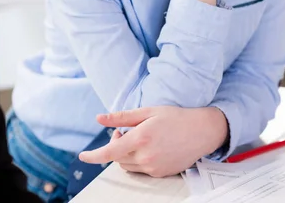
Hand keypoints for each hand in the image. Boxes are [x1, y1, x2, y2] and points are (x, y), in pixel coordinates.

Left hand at [79, 106, 228, 177]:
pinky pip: (140, 170)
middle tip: (124, 132)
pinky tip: (150, 147)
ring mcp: (153, 167)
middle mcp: (146, 156)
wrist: (201, 132)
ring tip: (138, 138)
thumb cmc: (175, 117)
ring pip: (127, 165)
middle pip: (117, 158)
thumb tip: (100, 118)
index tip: (82, 156)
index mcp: (141, 138)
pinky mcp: (160, 174)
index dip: (93, 156)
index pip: (109, 152)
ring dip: (125, 154)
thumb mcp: (148, 111)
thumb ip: (122, 117)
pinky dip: (138, 160)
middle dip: (116, 145)